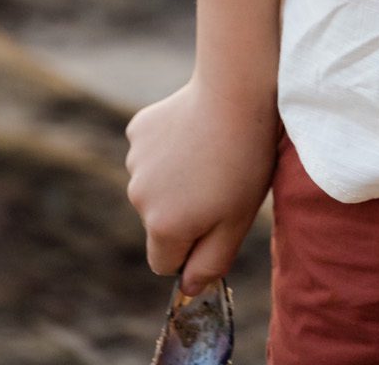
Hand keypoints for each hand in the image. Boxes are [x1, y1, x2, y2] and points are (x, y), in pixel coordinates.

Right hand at [125, 74, 280, 295]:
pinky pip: (151, 151)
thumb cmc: (244, 160)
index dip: (191, 248)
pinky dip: (168, 146)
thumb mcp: (238, 222)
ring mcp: (135, 162)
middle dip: (182, 211)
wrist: (236, 91)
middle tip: (219, 181)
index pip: (165, 262)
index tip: (215, 222)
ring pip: (154, 185)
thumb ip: (211, 263)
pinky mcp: (137, 130)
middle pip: (158, 223)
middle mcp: (139, 198)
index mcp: (162, 228)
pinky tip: (194, 128)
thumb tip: (189, 287)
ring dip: (176, 178)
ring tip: (210, 151)